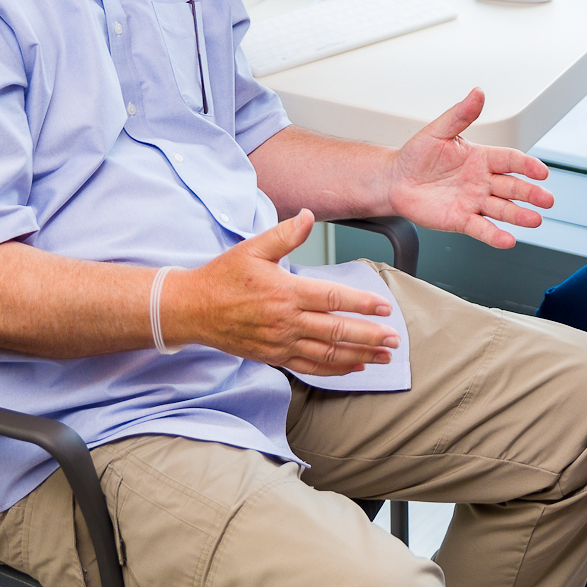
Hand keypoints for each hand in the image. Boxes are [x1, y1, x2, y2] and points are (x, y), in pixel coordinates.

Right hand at [163, 210, 398, 376]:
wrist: (191, 310)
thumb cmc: (222, 278)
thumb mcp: (252, 248)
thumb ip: (285, 235)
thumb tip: (309, 216)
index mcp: (285, 292)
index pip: (332, 299)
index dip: (361, 304)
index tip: (384, 308)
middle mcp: (285, 321)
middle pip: (336, 331)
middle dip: (369, 336)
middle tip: (395, 339)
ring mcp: (279, 343)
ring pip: (326, 353)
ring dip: (358, 356)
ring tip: (383, 357)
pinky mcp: (273, 357)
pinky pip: (309, 367)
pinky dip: (334, 370)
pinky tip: (353, 367)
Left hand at [385, 88, 553, 247]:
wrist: (395, 180)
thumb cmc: (416, 155)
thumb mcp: (438, 131)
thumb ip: (461, 114)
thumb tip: (478, 92)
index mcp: (481, 157)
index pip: (511, 160)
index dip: (527, 165)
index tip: (541, 172)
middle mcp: (482, 181)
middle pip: (513, 187)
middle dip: (531, 194)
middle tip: (547, 199)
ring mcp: (474, 201)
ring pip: (502, 209)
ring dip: (520, 216)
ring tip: (535, 220)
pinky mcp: (461, 220)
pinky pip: (481, 228)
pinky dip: (495, 236)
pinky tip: (507, 240)